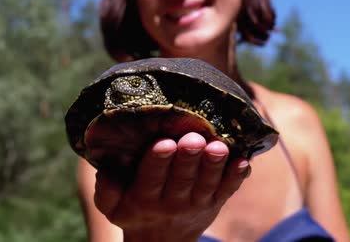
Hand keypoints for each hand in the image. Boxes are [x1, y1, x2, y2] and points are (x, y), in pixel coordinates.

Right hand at [93, 132, 250, 241]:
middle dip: (188, 157)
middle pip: (182, 177)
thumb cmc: (134, 211)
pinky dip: (236, 176)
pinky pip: (228, 190)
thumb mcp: (111, 207)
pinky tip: (244, 161)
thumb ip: (106, 189)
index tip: (164, 142)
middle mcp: (172, 201)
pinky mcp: (215, 202)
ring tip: (219, 146)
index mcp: (144, 197)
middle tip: (193, 139)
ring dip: (214, 164)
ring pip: (208, 182)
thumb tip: (105, 169)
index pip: (151, 177)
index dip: (158, 160)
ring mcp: (197, 202)